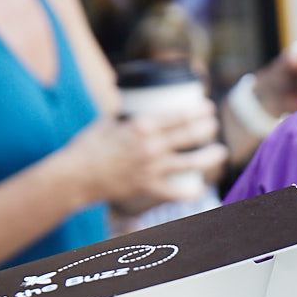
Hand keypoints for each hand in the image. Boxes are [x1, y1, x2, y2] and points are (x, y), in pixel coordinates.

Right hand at [67, 112, 225, 210]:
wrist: (75, 176)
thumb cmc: (88, 145)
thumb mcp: (108, 120)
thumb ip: (126, 114)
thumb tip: (135, 103)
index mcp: (142, 126)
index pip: (180, 115)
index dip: (199, 110)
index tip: (208, 107)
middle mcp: (151, 147)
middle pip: (191, 135)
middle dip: (208, 128)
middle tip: (214, 125)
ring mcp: (151, 169)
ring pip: (192, 163)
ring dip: (211, 157)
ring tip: (220, 152)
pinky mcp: (147, 188)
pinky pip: (176, 193)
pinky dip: (191, 192)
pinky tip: (200, 188)